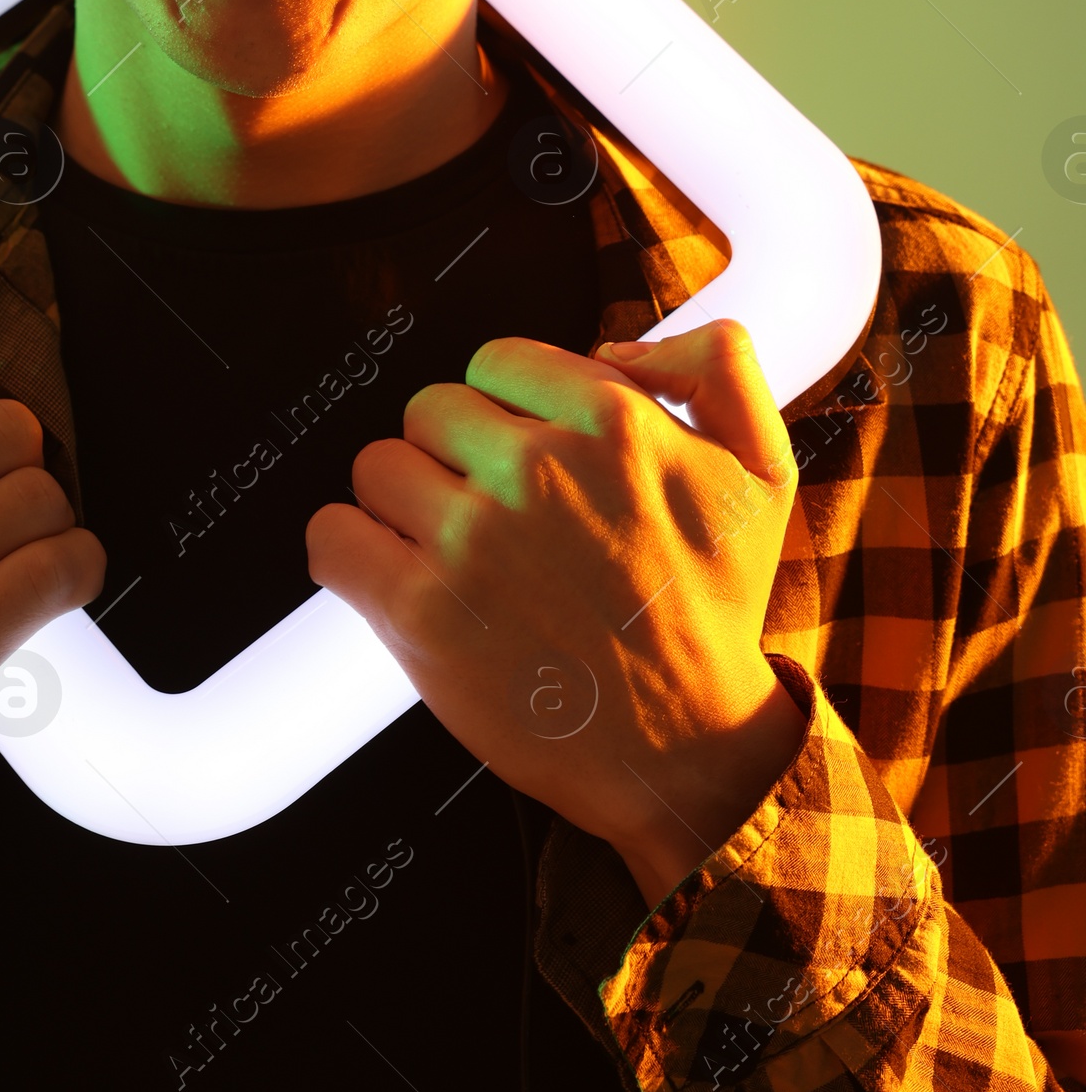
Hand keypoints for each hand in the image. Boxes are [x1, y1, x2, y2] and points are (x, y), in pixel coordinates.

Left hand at [307, 320, 804, 906]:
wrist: (686, 750)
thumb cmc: (714, 610)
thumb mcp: (762, 468)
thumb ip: (717, 366)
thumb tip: (616, 341)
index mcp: (613, 420)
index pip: (497, 362)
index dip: (510, 410)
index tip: (530, 459)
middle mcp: (538, 470)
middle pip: (431, 408)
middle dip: (457, 456)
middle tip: (499, 517)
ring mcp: (472, 540)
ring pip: (378, 466)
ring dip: (405, 506)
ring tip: (456, 553)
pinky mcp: (419, 612)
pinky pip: (331, 538)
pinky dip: (348, 553)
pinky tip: (392, 575)